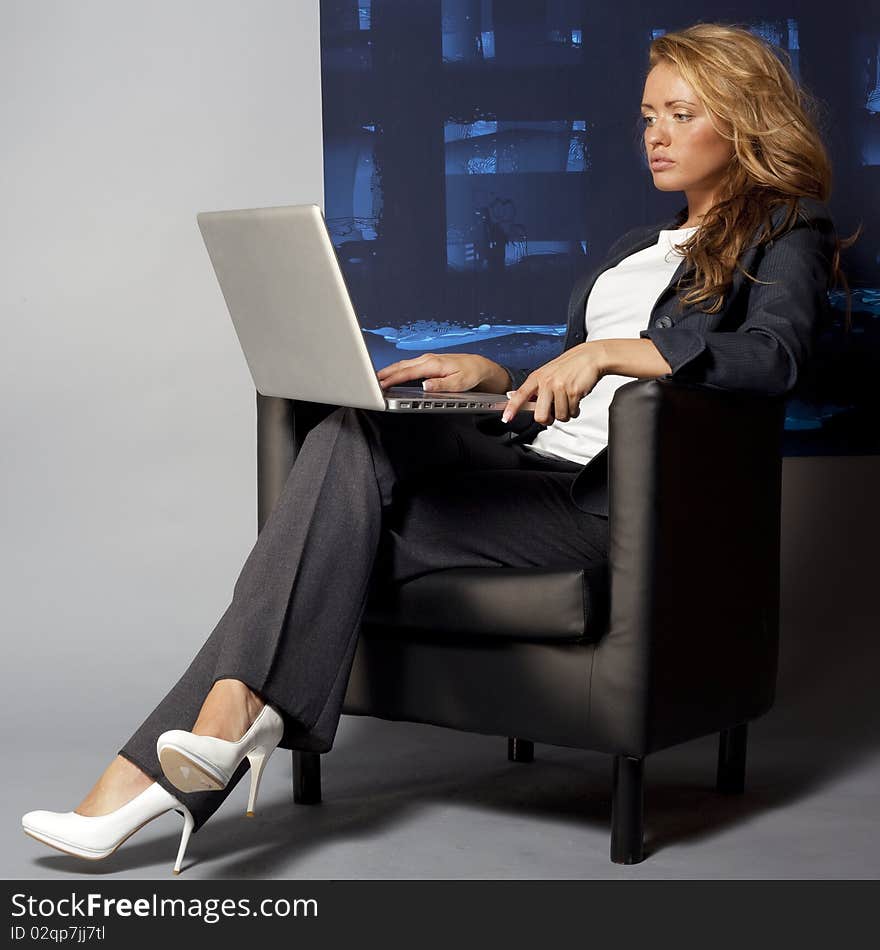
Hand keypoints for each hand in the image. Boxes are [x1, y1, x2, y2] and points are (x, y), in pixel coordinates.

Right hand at [377, 352, 510, 393]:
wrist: (479, 365)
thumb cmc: (470, 374)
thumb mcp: (459, 383)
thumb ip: (441, 385)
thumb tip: (425, 386)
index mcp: (433, 364)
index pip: (408, 372)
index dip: (393, 378)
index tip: (381, 384)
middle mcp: (428, 359)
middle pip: (401, 366)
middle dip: (385, 373)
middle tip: (370, 381)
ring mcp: (427, 360)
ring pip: (403, 365)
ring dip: (389, 371)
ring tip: (376, 379)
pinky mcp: (427, 362)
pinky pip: (408, 365)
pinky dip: (397, 369)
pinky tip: (391, 374)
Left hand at [503, 342, 603, 424]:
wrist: (591, 357)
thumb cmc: (570, 365)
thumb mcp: (547, 373)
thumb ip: (533, 387)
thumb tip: (513, 396)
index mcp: (537, 377)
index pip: (520, 395)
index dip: (512, 408)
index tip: (507, 418)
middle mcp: (547, 382)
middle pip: (540, 415)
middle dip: (548, 419)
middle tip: (552, 414)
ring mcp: (560, 387)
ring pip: (559, 416)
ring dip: (565, 414)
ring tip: (568, 402)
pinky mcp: (573, 392)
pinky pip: (572, 413)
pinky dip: (575, 411)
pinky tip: (575, 400)